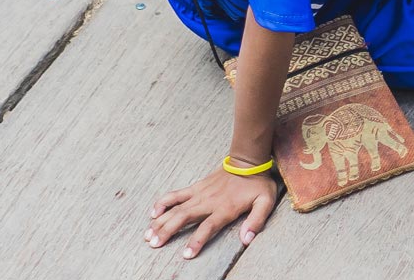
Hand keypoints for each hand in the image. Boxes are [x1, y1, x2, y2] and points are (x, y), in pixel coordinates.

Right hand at [146, 164, 277, 259]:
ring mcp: (200, 193)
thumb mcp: (265, 202)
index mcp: (224, 208)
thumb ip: (256, 220)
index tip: (186, 254)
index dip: (196, 241)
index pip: (207, 228)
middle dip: (167, 231)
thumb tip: (247, 239)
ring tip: (148, 233)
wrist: (247, 160)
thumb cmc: (257, 183)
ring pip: (176, 208)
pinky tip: (153, 212)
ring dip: (161, 220)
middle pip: (183, 218)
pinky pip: (176, 194)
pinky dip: (164, 202)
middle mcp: (208, 202)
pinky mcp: (196, 187)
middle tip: (154, 243)